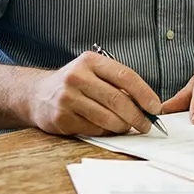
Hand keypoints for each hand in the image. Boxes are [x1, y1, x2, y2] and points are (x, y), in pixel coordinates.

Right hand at [26, 50, 161, 136]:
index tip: (155, 107)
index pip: (125, 76)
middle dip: (137, 116)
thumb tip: (146, 104)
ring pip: (107, 118)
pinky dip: (106, 132)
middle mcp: (77, 77)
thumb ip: (116, 83)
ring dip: (123, 126)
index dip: (144, 93)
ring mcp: (67, 98)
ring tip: (129, 127)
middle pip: (117, 100)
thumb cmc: (74, 84)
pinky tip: (108, 129)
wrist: (37, 94)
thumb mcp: (92, 72)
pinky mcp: (61, 118)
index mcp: (90, 61)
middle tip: (146, 125)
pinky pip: (93, 129)